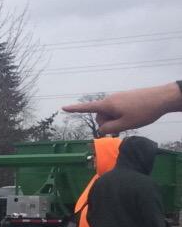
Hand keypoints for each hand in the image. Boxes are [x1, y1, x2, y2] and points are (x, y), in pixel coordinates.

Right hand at [62, 83, 181, 133]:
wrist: (162, 98)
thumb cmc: (143, 111)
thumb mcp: (125, 124)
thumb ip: (110, 128)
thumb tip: (102, 129)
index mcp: (108, 105)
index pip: (87, 107)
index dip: (74, 109)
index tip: (63, 107)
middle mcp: (110, 99)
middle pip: (101, 115)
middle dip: (108, 123)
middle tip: (123, 126)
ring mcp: (118, 98)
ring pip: (110, 113)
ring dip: (116, 120)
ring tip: (131, 120)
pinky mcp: (125, 98)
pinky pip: (117, 109)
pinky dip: (121, 115)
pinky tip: (134, 116)